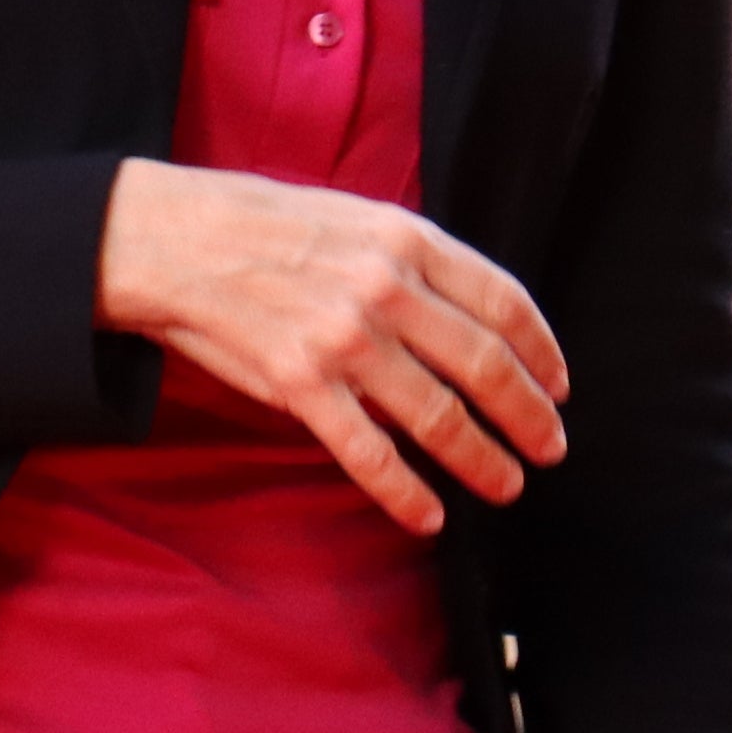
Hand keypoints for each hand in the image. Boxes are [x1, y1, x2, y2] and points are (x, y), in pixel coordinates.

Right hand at [93, 159, 568, 536]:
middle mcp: (385, 290)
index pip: (502, 301)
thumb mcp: (354, 215)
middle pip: (485, 366)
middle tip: (550, 447)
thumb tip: (466, 314)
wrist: (172, 240)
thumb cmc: (262, 224)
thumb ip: (412, 260)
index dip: (542, 351)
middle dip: (529, 416)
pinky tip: (430, 517)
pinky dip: (407, 494)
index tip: (559, 384)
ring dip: (484, 462)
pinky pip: (370, 455)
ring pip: (439, 417)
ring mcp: (344, 341)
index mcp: (405, 239)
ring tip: (506, 485)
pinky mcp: (301, 386)